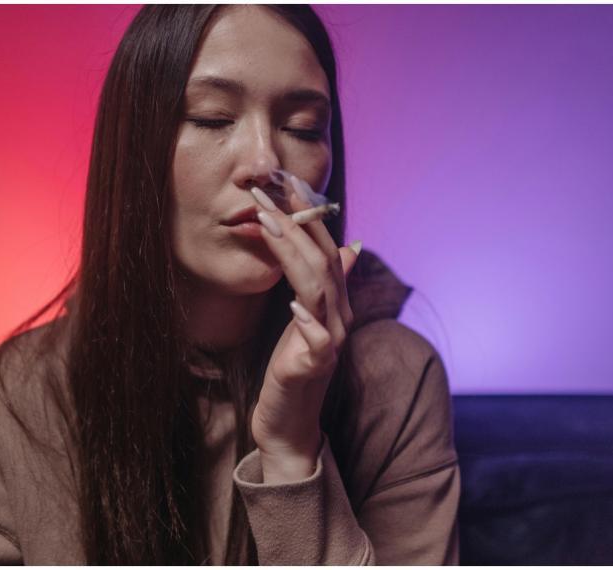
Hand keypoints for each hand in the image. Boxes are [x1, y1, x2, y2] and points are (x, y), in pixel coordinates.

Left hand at [249, 184, 360, 482]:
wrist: (287, 423)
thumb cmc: (290, 369)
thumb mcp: (304, 319)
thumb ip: (319, 284)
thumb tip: (346, 247)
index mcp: (334, 302)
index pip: (324, 248)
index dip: (306, 215)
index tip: (281, 183)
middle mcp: (338, 317)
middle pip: (322, 260)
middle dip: (295, 222)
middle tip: (266, 192)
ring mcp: (330, 342)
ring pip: (318, 288)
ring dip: (292, 253)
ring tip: (267, 224)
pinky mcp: (315, 366)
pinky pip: (317, 338)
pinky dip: (305, 317)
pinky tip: (289, 301)